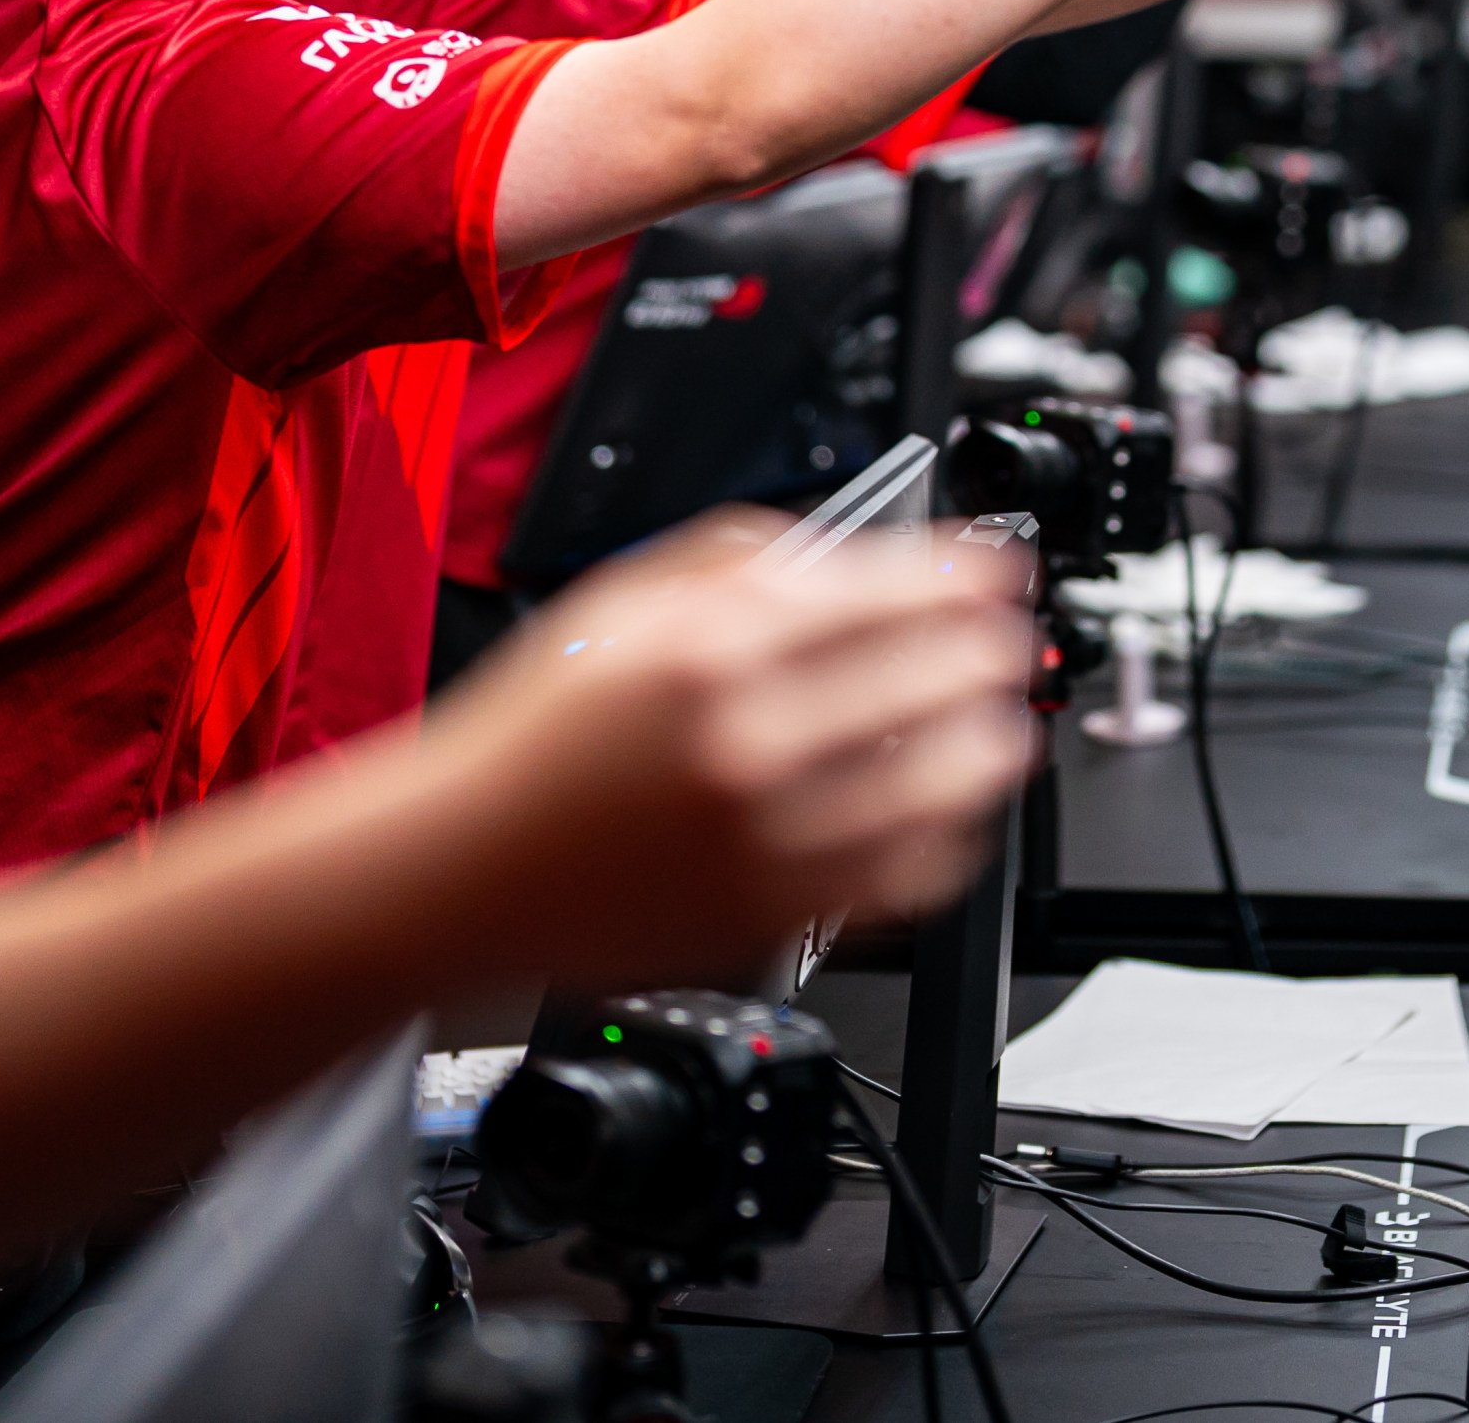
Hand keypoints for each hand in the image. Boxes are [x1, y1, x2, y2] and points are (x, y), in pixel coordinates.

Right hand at [420, 516, 1039, 978]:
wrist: (461, 868)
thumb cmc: (531, 742)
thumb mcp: (620, 605)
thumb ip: (734, 563)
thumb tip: (836, 552)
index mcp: (710, 650)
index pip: (883, 595)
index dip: (960, 578)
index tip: (993, 574)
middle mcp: (747, 741)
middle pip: (928, 683)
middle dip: (986, 655)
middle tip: (1006, 644)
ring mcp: (766, 837)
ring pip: (936, 788)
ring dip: (986, 748)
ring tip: (1000, 729)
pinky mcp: (773, 915)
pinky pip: (903, 881)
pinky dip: (946, 843)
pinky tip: (953, 817)